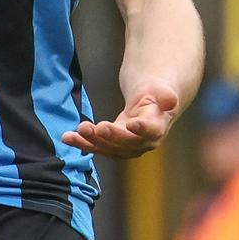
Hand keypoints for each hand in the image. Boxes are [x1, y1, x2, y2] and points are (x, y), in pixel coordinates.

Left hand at [62, 80, 180, 158]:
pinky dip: (81, 143)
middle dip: (112, 136)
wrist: (150, 105)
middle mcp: (143, 142)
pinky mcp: (112, 147)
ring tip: (78, 131)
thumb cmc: (156, 95)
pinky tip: (67, 137)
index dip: (143, 129)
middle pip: (126, 143)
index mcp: (158, 128)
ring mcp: (126, 147)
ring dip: (92, 141)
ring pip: (108, 148)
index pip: (152, 131)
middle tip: (99, 127)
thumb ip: (166, 95)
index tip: (132, 123)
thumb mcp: (163, 91)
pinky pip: (96, 147)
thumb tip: (171, 100)